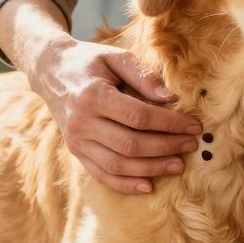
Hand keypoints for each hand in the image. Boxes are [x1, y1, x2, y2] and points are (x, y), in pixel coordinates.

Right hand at [29, 36, 200, 193]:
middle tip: (190, 144)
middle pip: (130, 144)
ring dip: (151, 168)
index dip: (169, 123)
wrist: (50, 71)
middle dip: (166, 147)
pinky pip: (102, 175)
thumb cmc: (88, 61)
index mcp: (92, 95)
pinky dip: (125, 184)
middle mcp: (82, 122)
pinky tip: (148, 185)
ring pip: (118, 164)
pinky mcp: (76, 152)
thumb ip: (143, 76)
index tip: (193, 125)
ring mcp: (77, 141)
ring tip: (177, 164)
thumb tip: (170, 98)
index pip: (138, 116)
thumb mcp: (115, 56)